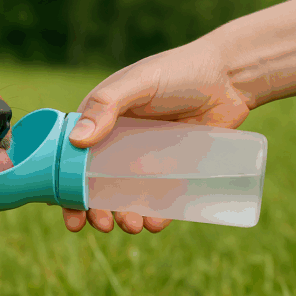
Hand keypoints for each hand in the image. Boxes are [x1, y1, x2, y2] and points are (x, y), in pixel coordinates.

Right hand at [59, 37, 251, 233]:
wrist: (230, 78)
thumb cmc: (179, 71)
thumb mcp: (138, 82)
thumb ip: (107, 105)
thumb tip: (76, 140)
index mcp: (98, 122)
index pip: (72, 159)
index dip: (66, 187)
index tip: (70, 212)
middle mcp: (116, 145)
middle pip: (95, 186)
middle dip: (95, 211)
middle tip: (104, 224)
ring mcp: (143, 161)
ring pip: (125, 198)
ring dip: (124, 216)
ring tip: (133, 224)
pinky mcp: (171, 171)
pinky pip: (159, 200)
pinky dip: (155, 216)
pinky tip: (155, 223)